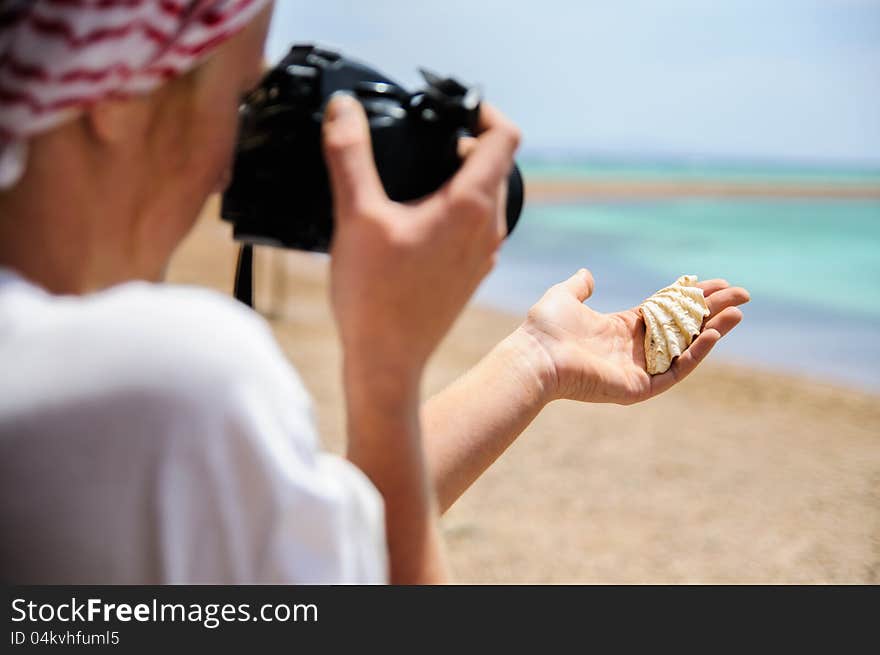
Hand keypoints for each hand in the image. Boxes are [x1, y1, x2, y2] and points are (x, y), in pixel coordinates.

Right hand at [323, 94, 519, 385]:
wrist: (386, 361)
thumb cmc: (374, 295)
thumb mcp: (356, 216)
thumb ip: (350, 154)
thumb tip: (343, 107)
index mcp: (471, 206)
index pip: (505, 137)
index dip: (483, 111)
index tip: (452, 108)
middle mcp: (488, 228)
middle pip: (496, 165)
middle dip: (464, 142)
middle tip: (423, 139)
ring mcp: (483, 254)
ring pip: (486, 197)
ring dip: (459, 177)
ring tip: (416, 178)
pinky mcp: (471, 273)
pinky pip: (475, 226)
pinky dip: (455, 209)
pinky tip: (415, 220)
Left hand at [518, 269, 749, 404]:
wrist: (535, 356)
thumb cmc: (545, 329)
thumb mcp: (564, 297)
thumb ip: (579, 286)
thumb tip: (587, 274)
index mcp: (620, 327)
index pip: (665, 312)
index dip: (690, 298)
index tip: (716, 284)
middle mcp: (633, 349)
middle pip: (682, 327)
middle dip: (711, 311)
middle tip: (741, 295)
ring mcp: (638, 369)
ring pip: (685, 349)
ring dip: (712, 331)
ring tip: (737, 313)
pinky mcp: (639, 388)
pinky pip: (675, 371)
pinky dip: (695, 354)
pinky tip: (712, 334)